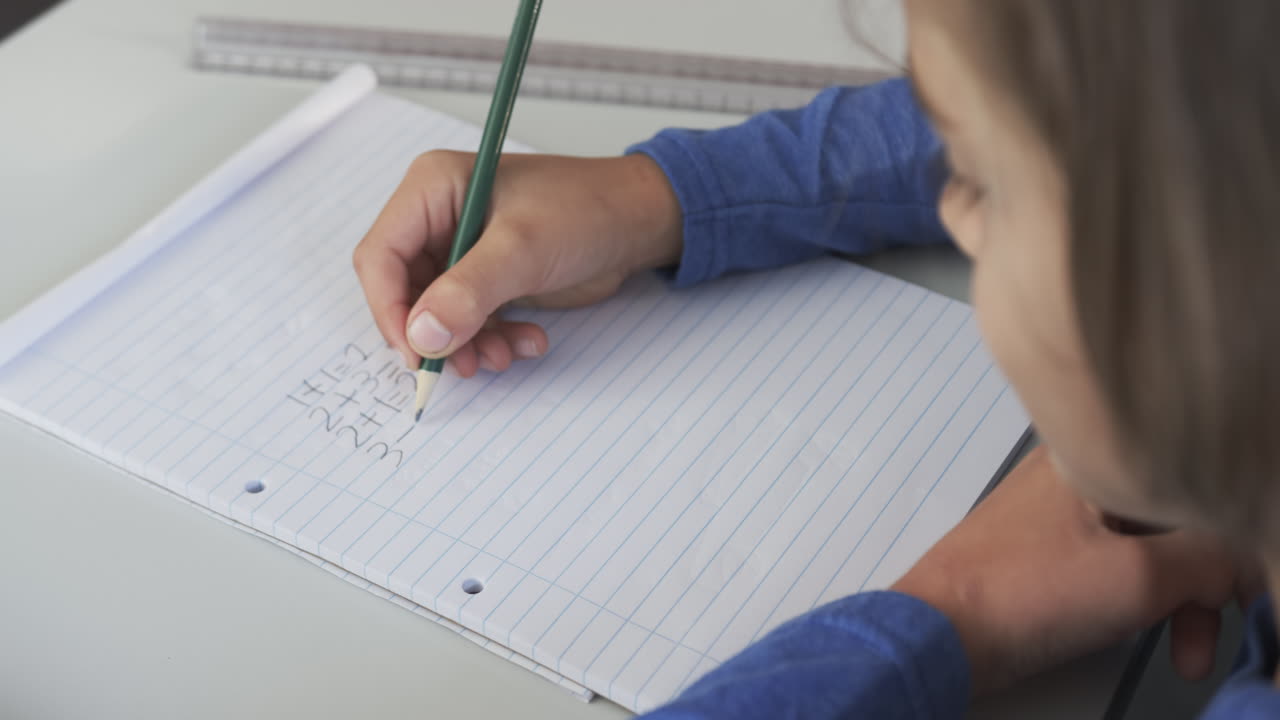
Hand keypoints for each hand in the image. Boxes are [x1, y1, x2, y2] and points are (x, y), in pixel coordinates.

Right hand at [353, 151, 682, 374]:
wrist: (639, 220)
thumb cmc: (585, 210)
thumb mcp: (523, 250)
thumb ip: (468, 292)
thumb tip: (421, 336)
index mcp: (431, 190)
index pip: (381, 256)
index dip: (390, 309)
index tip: (416, 353)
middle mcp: (438, 218)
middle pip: (405, 291)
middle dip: (435, 334)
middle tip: (463, 365)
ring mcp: (463, 249)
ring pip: (438, 314)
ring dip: (467, 344)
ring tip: (502, 356)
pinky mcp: (489, 277)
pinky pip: (471, 320)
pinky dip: (493, 339)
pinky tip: (527, 342)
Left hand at [891, 446, 1247, 692]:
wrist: (941, 632)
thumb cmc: (1030, 592)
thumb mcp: (1141, 576)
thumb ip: (1211, 560)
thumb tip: (1243, 561)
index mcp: (1097, 457)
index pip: (1191, 483)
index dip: (1230, 536)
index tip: (1246, 588)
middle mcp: (1080, 474)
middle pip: (1173, 520)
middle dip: (1205, 586)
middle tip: (1210, 640)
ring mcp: (1060, 515)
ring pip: (1148, 550)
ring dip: (1177, 605)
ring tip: (1184, 658)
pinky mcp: (1047, 553)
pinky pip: (1116, 567)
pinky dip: (1139, 602)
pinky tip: (1142, 633)